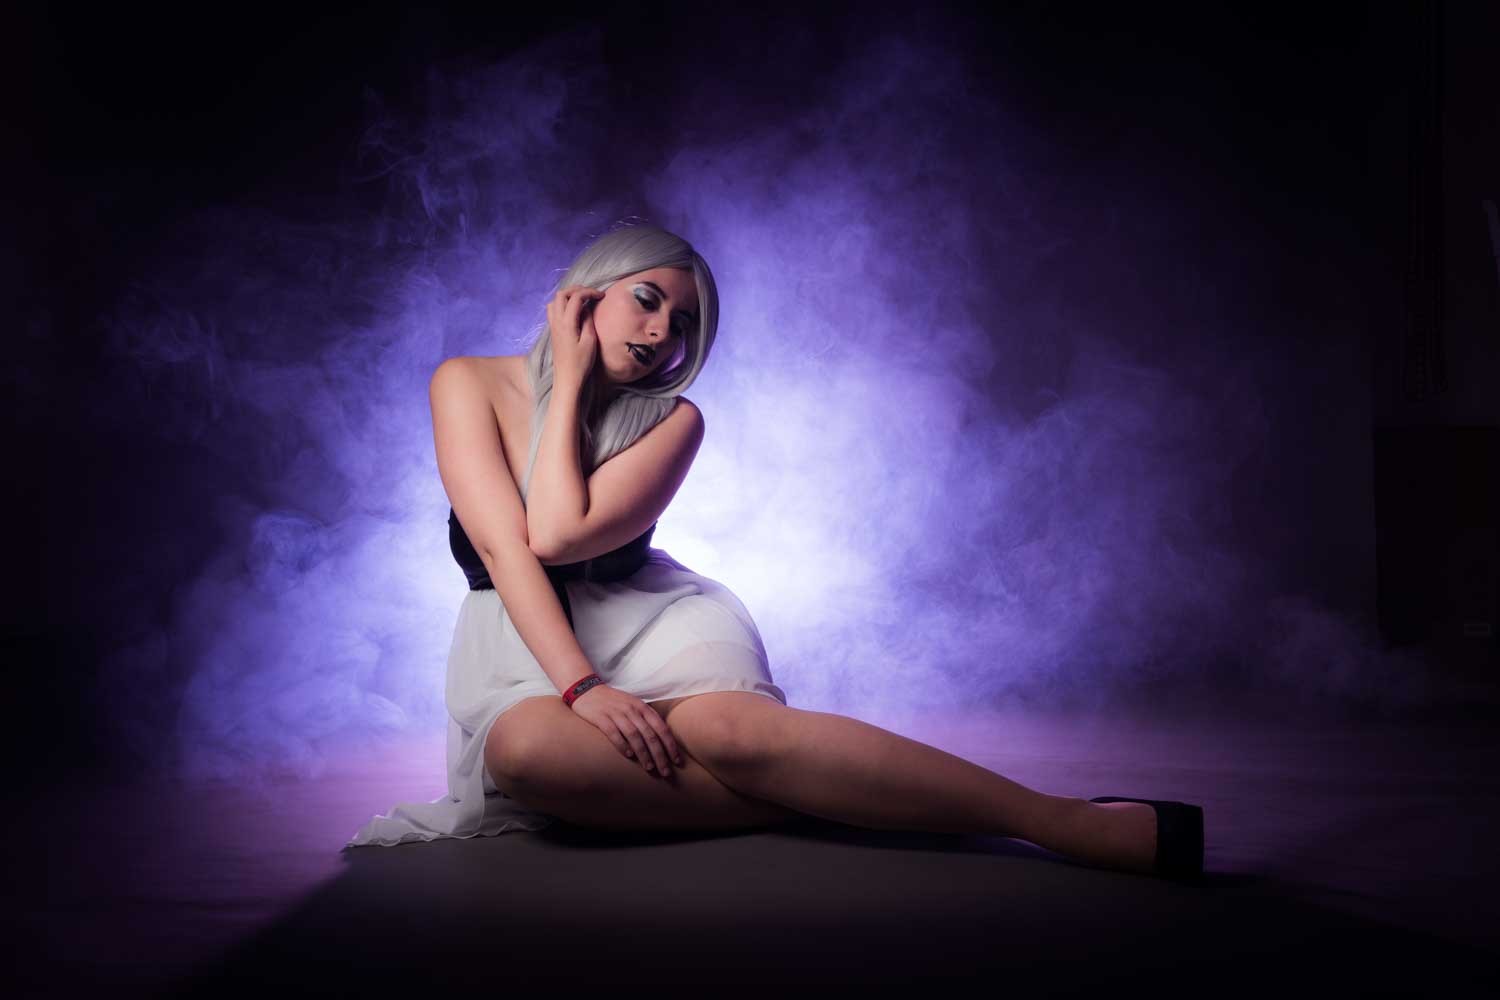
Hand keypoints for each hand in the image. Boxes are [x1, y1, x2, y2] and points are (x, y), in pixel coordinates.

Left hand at [547, 285, 603, 393]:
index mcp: (566, 322)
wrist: (566, 378)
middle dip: (577, 289)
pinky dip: (562, 304)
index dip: (590, 292)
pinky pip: (553, 309)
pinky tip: (573, 310)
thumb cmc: (581, 363)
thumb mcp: (590, 341)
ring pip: (555, 300)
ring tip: (581, 299)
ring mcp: (552, 325)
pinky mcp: (553, 330)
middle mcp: (556, 321)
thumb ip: (588, 321)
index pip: (576, 297)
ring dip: (568, 295)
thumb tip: (587, 308)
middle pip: (562, 294)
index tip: (602, 296)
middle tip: (591, 293)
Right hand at [568, 683, 684, 776]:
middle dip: (660, 755)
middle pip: (650, 735)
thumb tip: (662, 741)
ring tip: (649, 768)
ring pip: (635, 735)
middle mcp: (632, 710)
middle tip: (665, 772)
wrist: (587, 690)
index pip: (661, 728)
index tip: (676, 761)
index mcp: (642, 707)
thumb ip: (646, 719)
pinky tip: (628, 755)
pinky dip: (622, 745)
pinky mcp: (601, 718)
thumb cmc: (613, 702)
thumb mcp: (633, 705)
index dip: (670, 745)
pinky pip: (614, 733)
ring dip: (644, 753)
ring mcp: (617, 713)